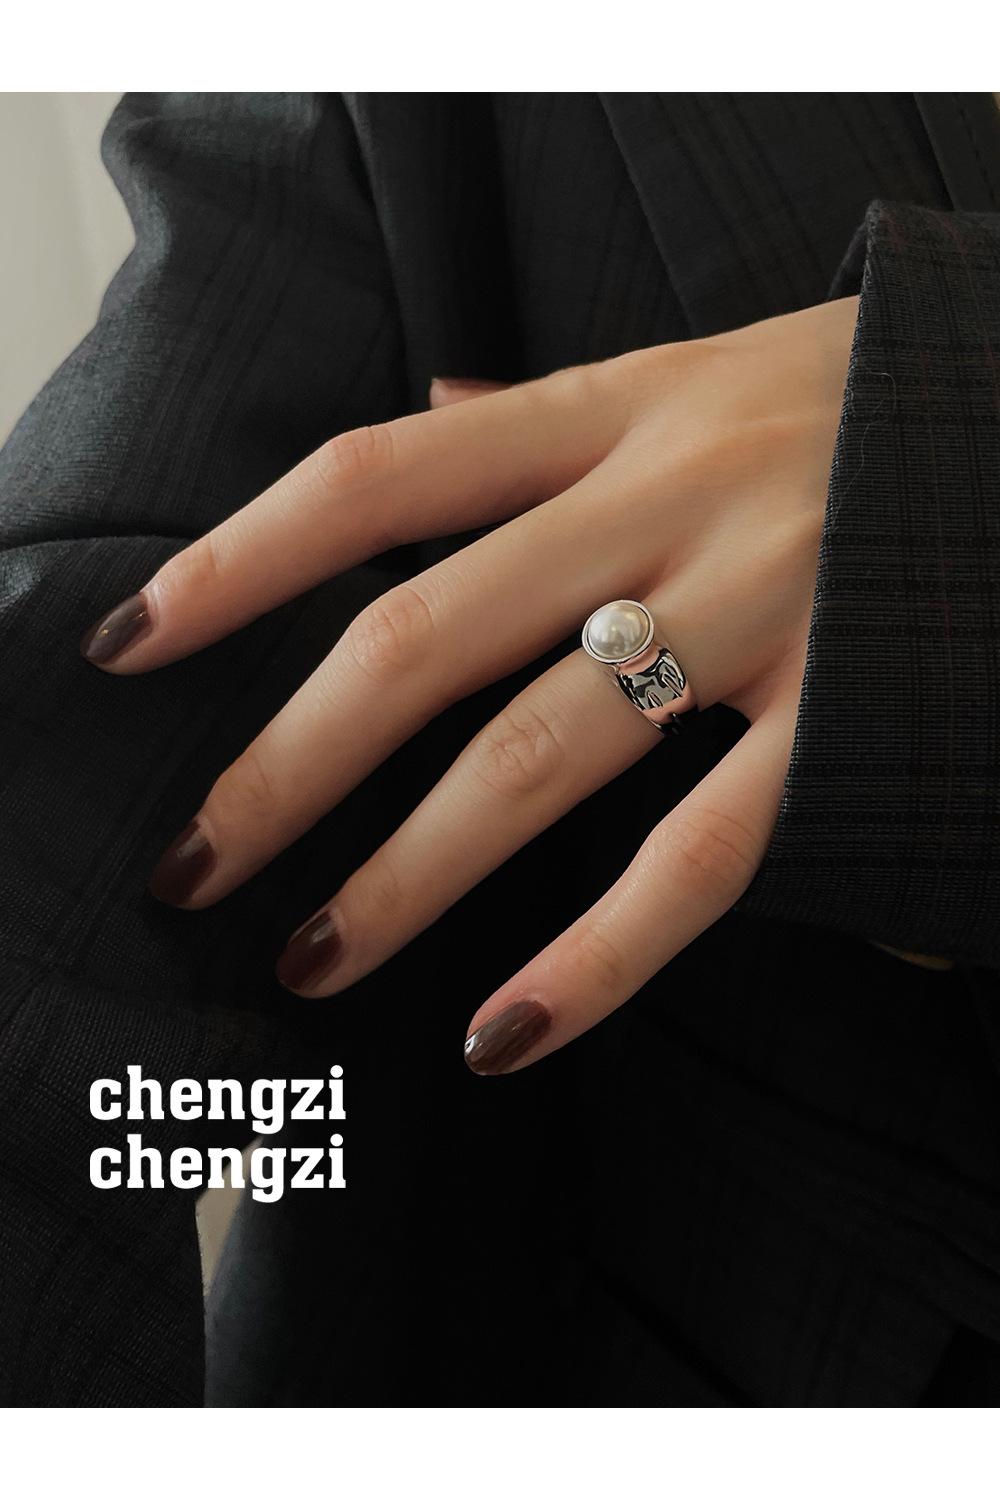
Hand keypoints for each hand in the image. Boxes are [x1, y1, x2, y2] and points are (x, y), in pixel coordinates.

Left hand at [81, 297, 857, 1072]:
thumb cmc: (859, 398)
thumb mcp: (700, 370)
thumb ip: (555, 410)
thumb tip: (433, 413)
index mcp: (617, 409)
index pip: (379, 476)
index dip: (238, 560)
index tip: (133, 646)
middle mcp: (667, 500)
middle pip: (420, 639)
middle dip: (286, 766)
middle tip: (192, 867)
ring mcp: (760, 609)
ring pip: (536, 757)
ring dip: (403, 873)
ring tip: (309, 959)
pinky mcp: (851, 713)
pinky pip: (705, 855)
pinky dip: (599, 954)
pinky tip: (508, 1031)